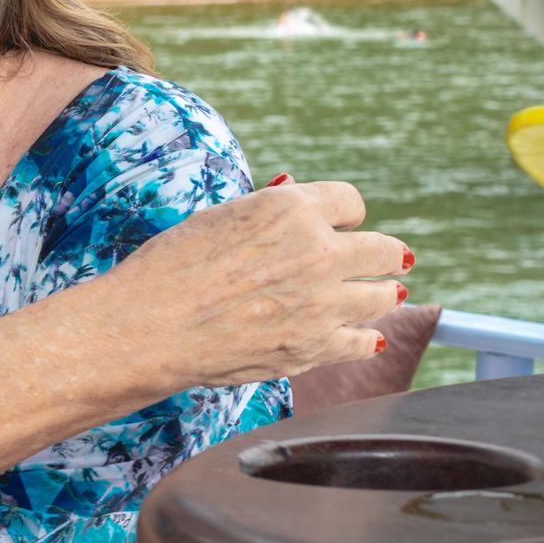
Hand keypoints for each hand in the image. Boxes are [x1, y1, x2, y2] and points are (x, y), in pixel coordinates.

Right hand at [109, 178, 412, 388]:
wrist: (150, 326)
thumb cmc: (171, 267)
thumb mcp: (219, 218)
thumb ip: (267, 211)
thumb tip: (294, 195)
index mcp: (292, 209)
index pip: (352, 202)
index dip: (346, 215)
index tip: (344, 225)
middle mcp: (318, 252)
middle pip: (384, 249)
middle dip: (386, 254)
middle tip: (393, 259)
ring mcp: (322, 303)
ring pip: (382, 296)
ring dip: (382, 294)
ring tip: (386, 295)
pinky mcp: (315, 347)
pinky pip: (362, 341)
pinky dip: (365, 338)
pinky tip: (365, 336)